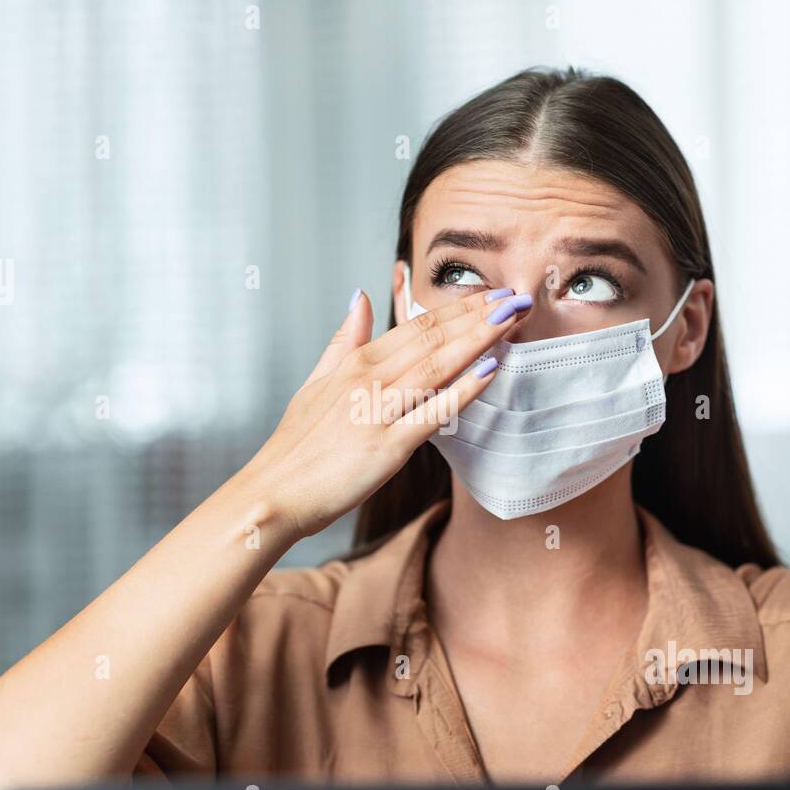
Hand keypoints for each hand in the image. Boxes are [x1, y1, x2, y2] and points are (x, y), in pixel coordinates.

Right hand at [237, 287, 531, 540]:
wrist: (273, 495)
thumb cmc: (295, 448)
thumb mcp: (316, 382)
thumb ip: (343, 339)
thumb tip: (360, 296)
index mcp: (355, 363)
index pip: (415, 326)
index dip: (457, 308)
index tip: (490, 294)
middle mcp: (367, 379)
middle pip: (432, 338)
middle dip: (478, 315)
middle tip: (517, 297)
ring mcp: (377, 411)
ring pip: (437, 365)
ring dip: (478, 339)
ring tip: (512, 319)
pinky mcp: (386, 446)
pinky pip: (432, 411)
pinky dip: (464, 389)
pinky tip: (490, 369)